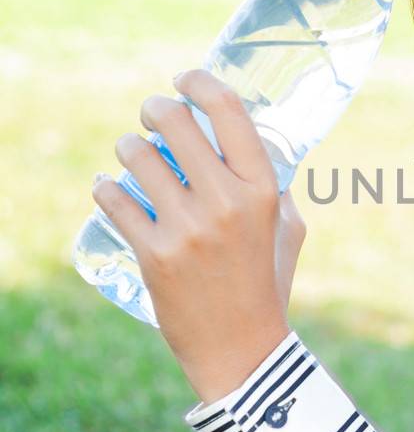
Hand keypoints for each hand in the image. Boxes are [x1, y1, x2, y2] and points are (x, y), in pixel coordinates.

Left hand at [90, 68, 306, 404]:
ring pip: (138, 156)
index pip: (229, 111)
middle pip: (176, 123)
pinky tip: (108, 189)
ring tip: (131, 154)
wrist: (242, 351)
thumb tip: (255, 147)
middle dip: (155, 110)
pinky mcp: (153, 253)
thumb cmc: (267, 285)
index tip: (184, 80)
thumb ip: (277, 188)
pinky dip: (106, 189)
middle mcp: (226, 202)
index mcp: (263, 190)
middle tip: (151, 117)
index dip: (199, 83)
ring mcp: (187, 228)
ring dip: (129, 148)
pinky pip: (114, 199)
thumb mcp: (288, 231)